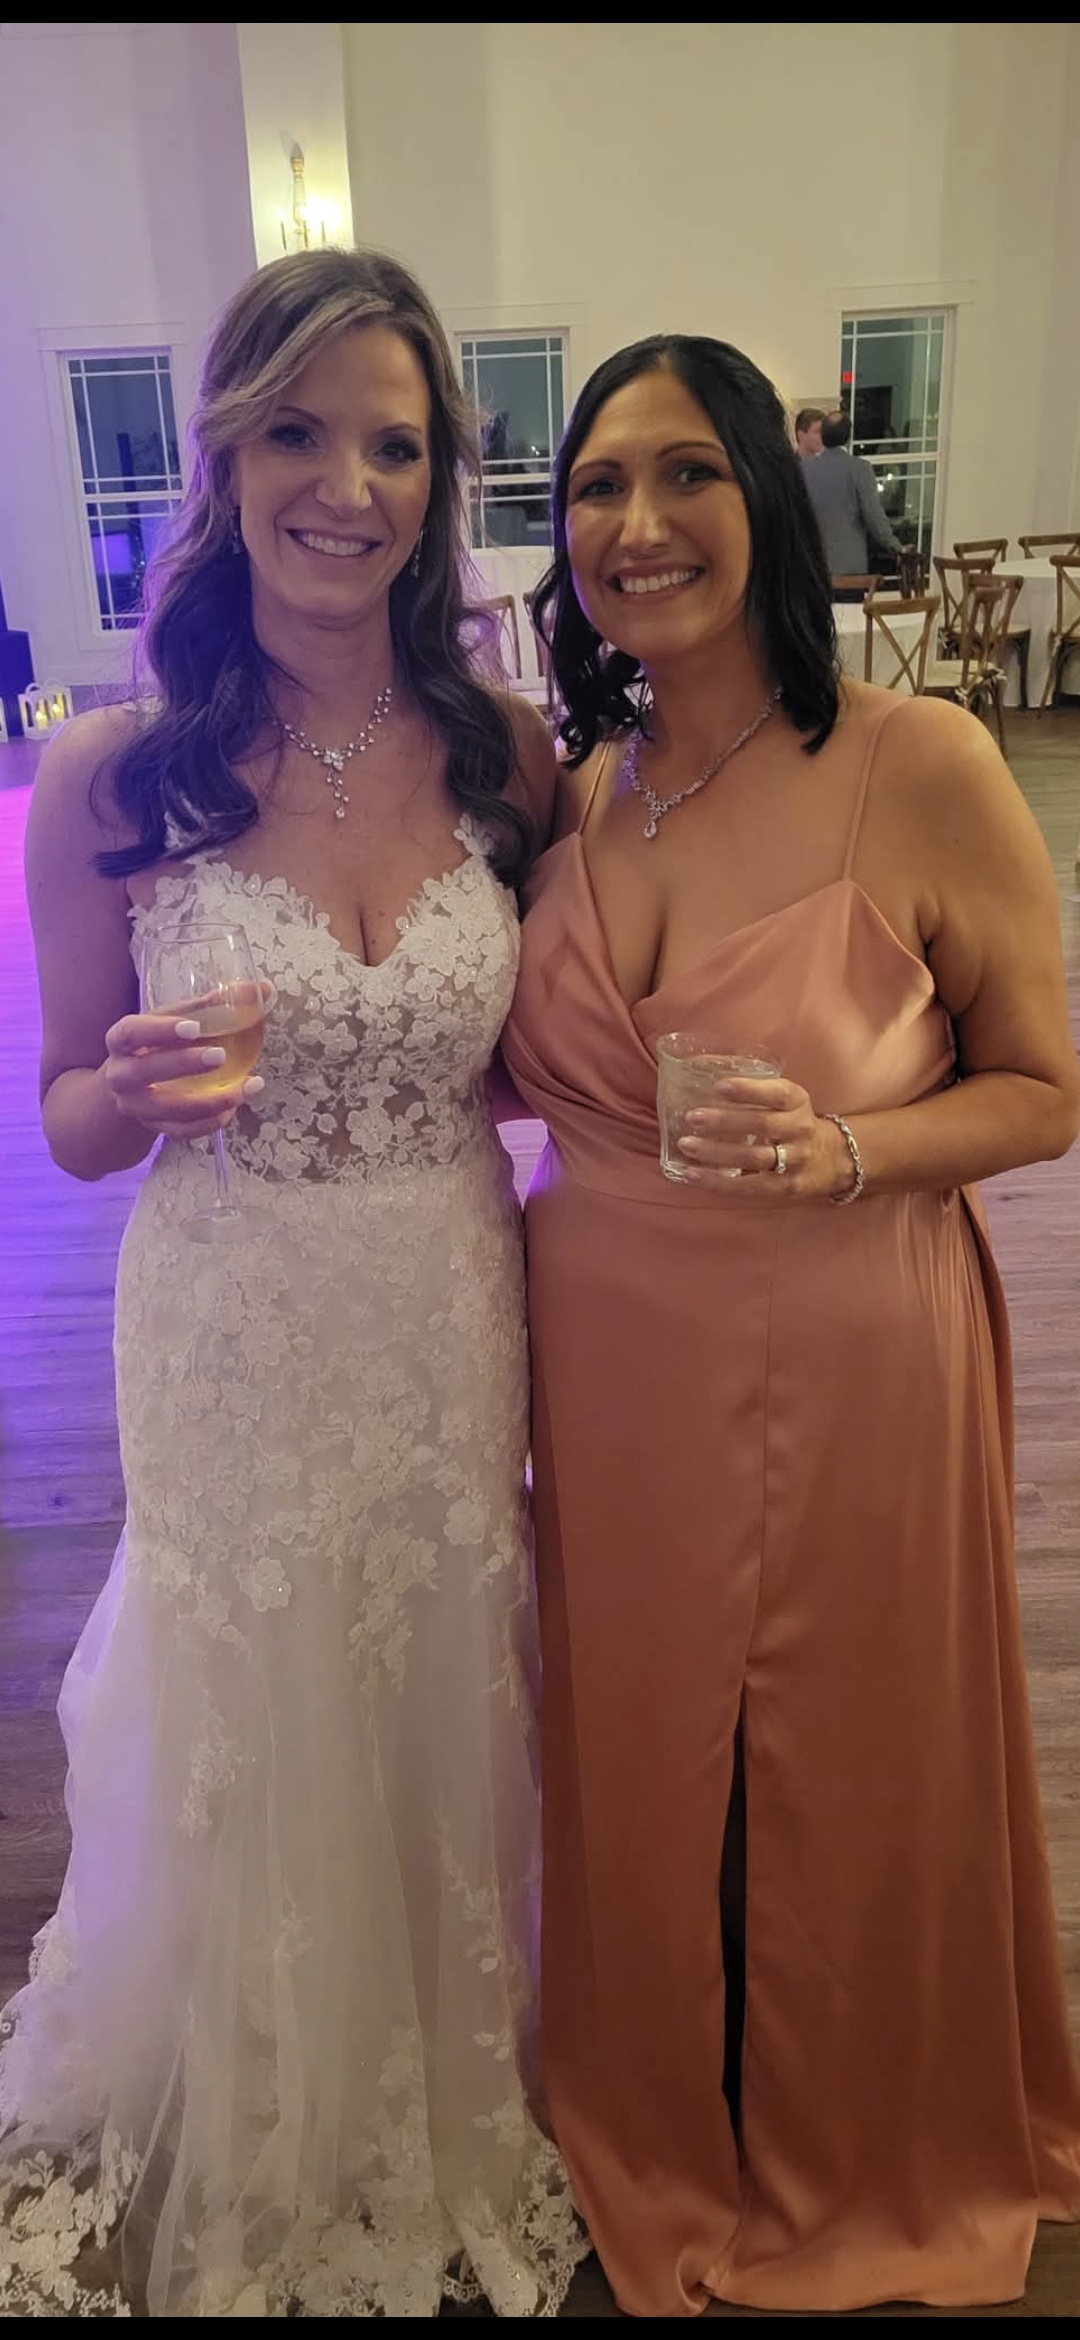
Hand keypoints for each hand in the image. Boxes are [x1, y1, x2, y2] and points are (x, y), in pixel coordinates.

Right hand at [102, 1010, 264, 1140]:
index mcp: (121, 1041)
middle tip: (221, 1056)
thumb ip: (212, 1005)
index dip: (159, 1030)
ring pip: (168, 1109)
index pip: (130, 1033)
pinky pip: (183, 1131)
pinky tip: (234, 1107)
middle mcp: (121, 1075)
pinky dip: (210, 1122)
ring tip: (247, 1086)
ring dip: (210, 1101)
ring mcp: (136, 1106)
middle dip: (183, 1064)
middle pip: (144, 1072)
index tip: (193, 1027)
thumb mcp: (174, 1021)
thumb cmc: (158, 1045)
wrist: (133, 1087)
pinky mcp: (155, 1127)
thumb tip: (261, 988)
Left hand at [675, 1074, 855, 1201]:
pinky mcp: (785, 1187)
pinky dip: (716, 1181)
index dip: (749, 1090)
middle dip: (725, 1121)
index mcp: (797, 1101)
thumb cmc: (793, 1122)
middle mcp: (799, 1129)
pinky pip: (748, 1186)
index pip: (777, 1093)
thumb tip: (697, 1069)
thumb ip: (753, 1089)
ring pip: (755, 1158)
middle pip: (763, 1125)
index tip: (719, 1086)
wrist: (833, 1160)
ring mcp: (795, 1161)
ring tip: (686, 1145)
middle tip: (692, 1117)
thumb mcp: (785, 1100)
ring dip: (716, 1152)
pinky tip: (690, 1174)